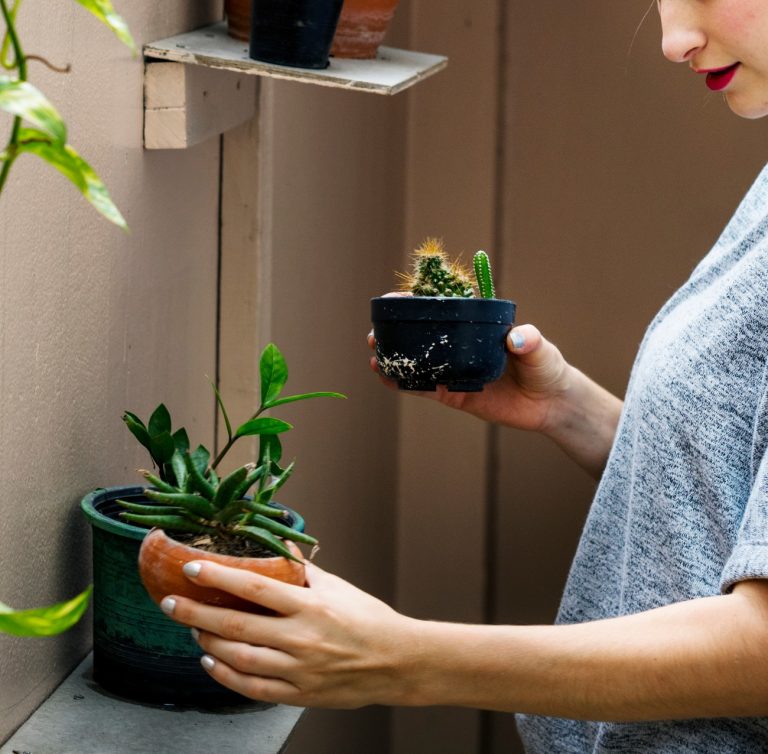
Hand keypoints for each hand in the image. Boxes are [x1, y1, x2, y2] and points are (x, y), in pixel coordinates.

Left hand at [161, 561, 419, 707]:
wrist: (397, 662)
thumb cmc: (369, 619)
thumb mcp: (339, 586)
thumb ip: (305, 569)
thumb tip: (282, 545)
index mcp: (311, 606)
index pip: (255, 588)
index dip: (219, 577)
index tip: (193, 567)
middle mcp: (302, 638)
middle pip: (237, 625)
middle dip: (197, 612)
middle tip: (171, 601)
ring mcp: (299, 670)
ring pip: (240, 659)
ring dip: (208, 642)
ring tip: (191, 627)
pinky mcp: (299, 694)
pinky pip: (253, 689)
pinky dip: (226, 676)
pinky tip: (211, 661)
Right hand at [368, 320, 572, 434]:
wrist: (550, 404)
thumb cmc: (546, 367)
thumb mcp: (540, 349)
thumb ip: (530, 340)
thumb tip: (516, 338)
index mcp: (476, 327)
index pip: (443, 310)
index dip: (417, 304)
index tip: (394, 300)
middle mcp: (460, 347)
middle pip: (423, 336)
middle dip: (397, 332)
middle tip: (376, 332)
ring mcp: (454, 371)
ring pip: (418, 362)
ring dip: (395, 358)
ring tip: (375, 354)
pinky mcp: (454, 395)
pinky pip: (425, 389)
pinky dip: (405, 385)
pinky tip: (386, 379)